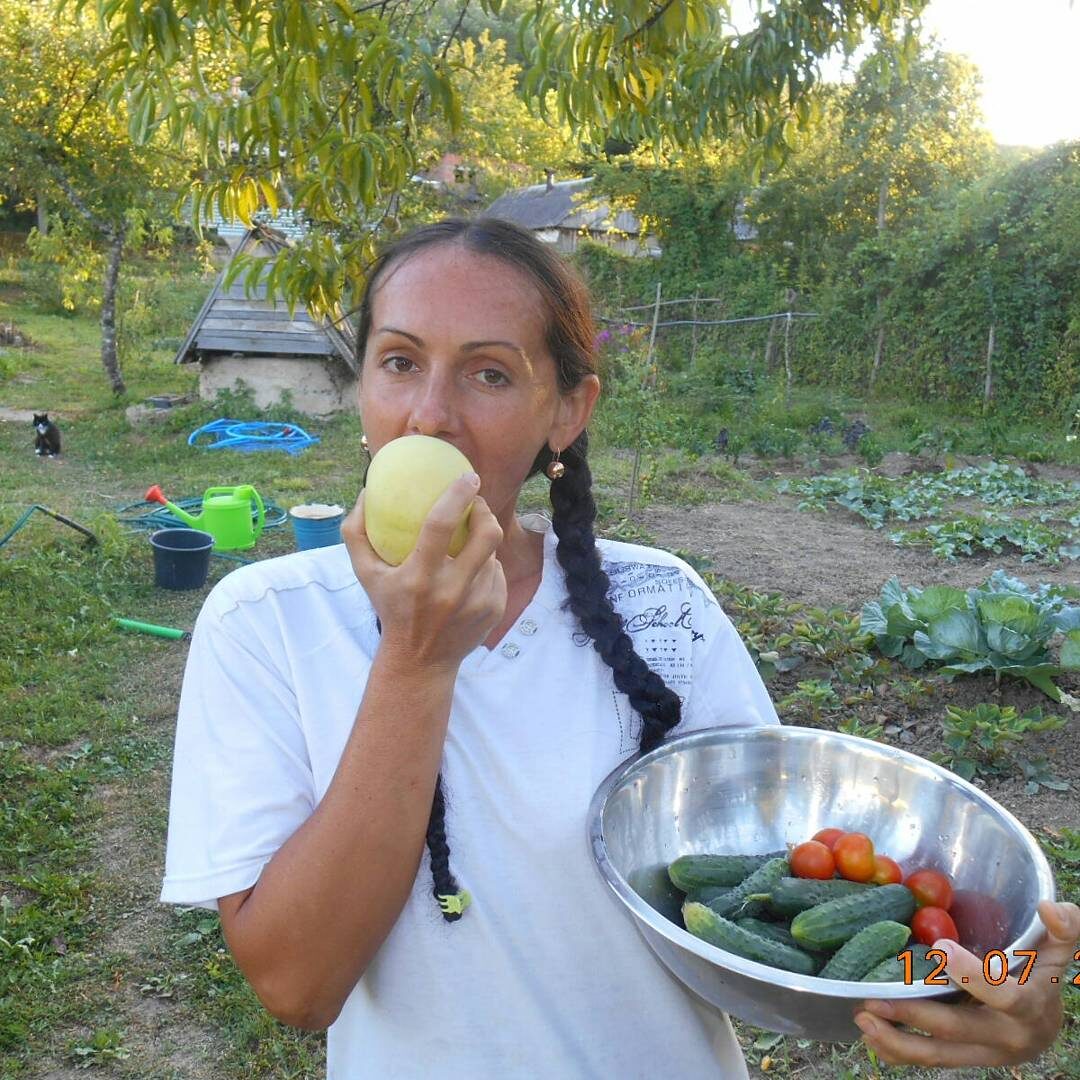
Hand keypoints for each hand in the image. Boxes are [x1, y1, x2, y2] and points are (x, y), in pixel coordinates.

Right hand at [342, 473, 506, 672]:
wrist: (420, 661)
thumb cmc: (390, 608)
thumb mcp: (364, 574)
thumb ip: (356, 532)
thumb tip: (368, 491)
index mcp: (418, 577)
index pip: (442, 525)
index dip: (458, 496)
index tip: (467, 477)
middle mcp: (451, 590)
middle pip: (486, 535)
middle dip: (485, 512)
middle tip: (476, 504)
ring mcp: (477, 602)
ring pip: (491, 554)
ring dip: (480, 544)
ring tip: (464, 546)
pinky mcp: (494, 610)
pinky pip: (497, 574)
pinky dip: (485, 568)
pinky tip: (470, 574)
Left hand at [854, 900, 1079, 1066]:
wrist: (1044, 1028)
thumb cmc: (1044, 978)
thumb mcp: (1058, 952)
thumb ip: (1064, 929)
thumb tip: (1049, 908)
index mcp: (1029, 1007)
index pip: (1004, 996)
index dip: (974, 976)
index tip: (941, 949)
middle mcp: (1005, 1037)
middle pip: (958, 1030)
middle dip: (915, 1016)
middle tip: (874, 998)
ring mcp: (982, 1053)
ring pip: (939, 1055)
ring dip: (897, 1041)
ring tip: (863, 1019)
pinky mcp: (963, 1058)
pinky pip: (930, 1061)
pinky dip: (898, 1053)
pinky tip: (871, 1037)